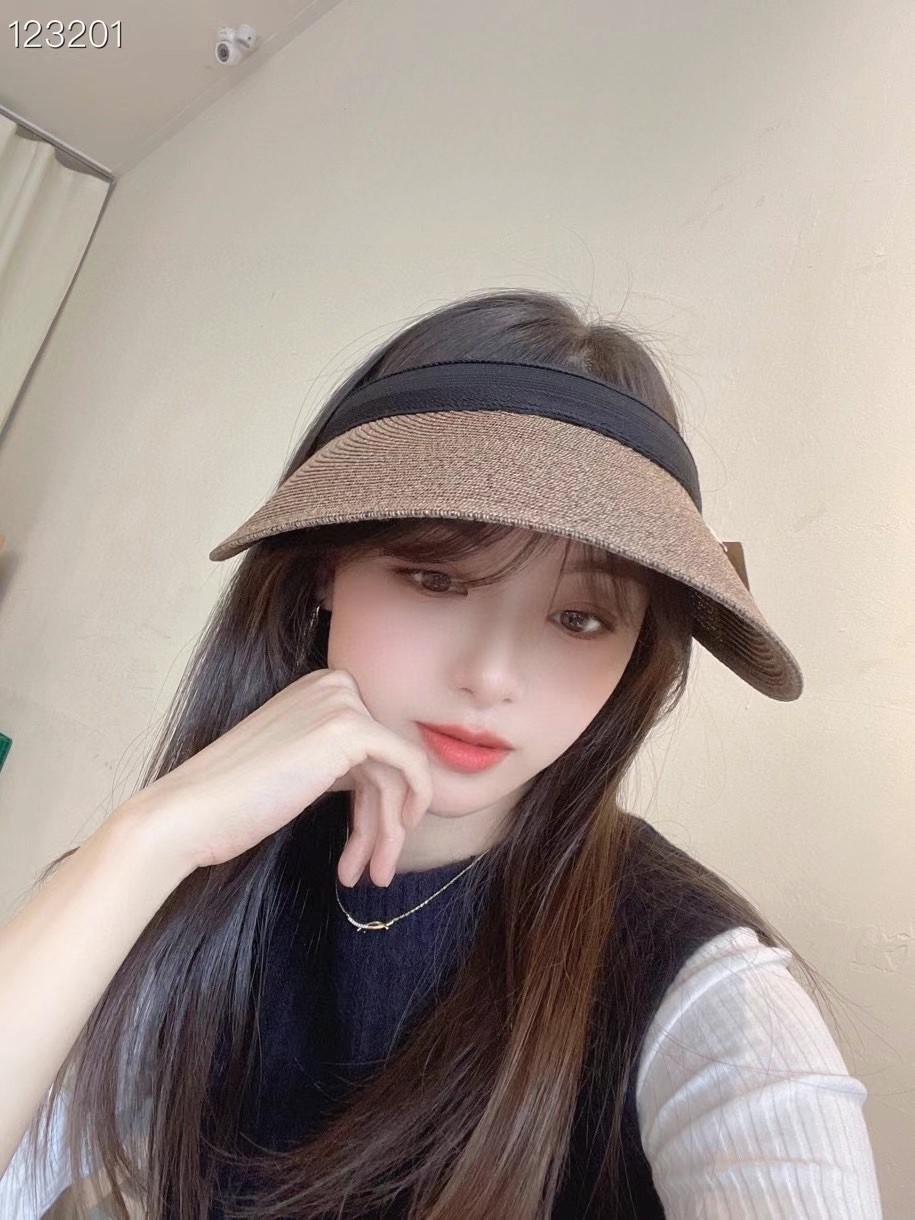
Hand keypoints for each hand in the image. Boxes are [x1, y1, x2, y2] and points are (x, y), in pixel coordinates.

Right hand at [120, 669, 433, 885]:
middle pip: (386, 760)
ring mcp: (340, 703)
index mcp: (319, 689)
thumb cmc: (233, 801)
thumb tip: (392, 788)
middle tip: (373, 870)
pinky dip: (411, 805)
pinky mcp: (349, 727)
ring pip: (396, 772)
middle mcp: (333, 684)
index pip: (372, 746)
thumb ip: (339, 764)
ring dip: (386, 831)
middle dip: (384, 820)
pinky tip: (384, 853)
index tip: (365, 845)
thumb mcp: (299, 767)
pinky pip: (410, 763)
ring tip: (372, 876)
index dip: (376, 801)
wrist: (191, 813)